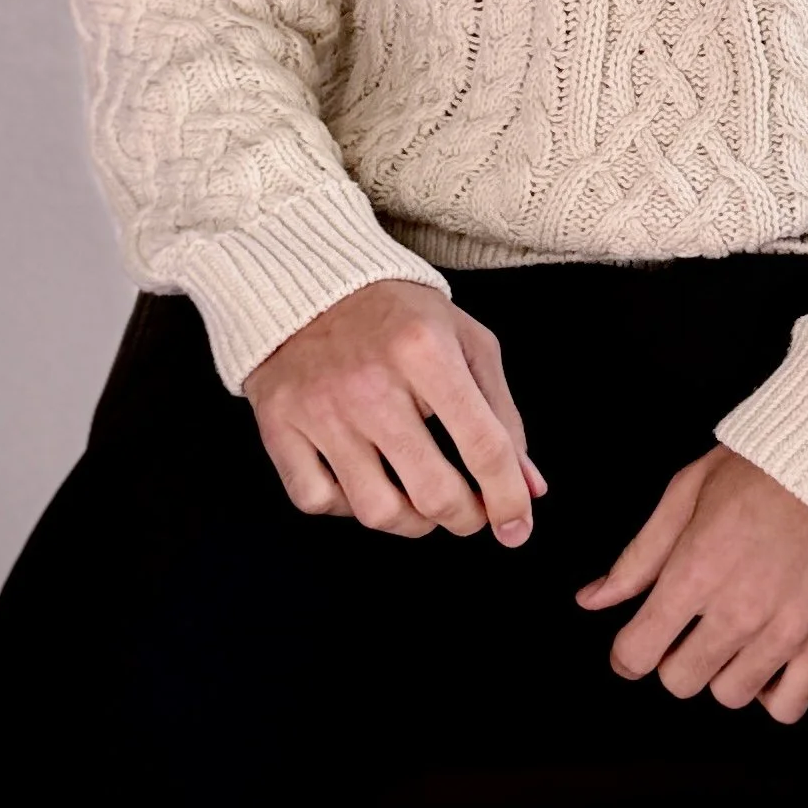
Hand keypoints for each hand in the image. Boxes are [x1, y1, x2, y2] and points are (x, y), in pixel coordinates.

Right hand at [243, 279, 546, 542]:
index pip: (484, 447)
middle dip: (465, 518)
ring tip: (421, 501)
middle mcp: (371, 383)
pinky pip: (316, 500)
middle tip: (470, 511)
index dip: (509, 499)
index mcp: (426, 351)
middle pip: (433, 492)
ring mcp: (319, 407)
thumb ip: (502, 414)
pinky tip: (364, 483)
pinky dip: (346, 507)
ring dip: (413, 523)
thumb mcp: (465, 342)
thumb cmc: (400, 314)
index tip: (518, 527)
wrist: (311, 281)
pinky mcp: (279, 423)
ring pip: (377, 511)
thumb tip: (529, 488)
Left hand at [576, 445, 807, 722]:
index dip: (626, 654)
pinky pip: (786, 707)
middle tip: (691, 628)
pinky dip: (772, 692)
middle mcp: (738, 610)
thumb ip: (638, 556)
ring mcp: (787, 632)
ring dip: (723, 671)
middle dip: (674, 658)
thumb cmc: (763, 468)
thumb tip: (592, 600)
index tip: (635, 644)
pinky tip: (769, 658)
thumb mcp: (686, 493)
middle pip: (679, 681)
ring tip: (735, 635)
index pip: (637, 653)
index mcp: (695, 571)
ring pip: (729, 695)